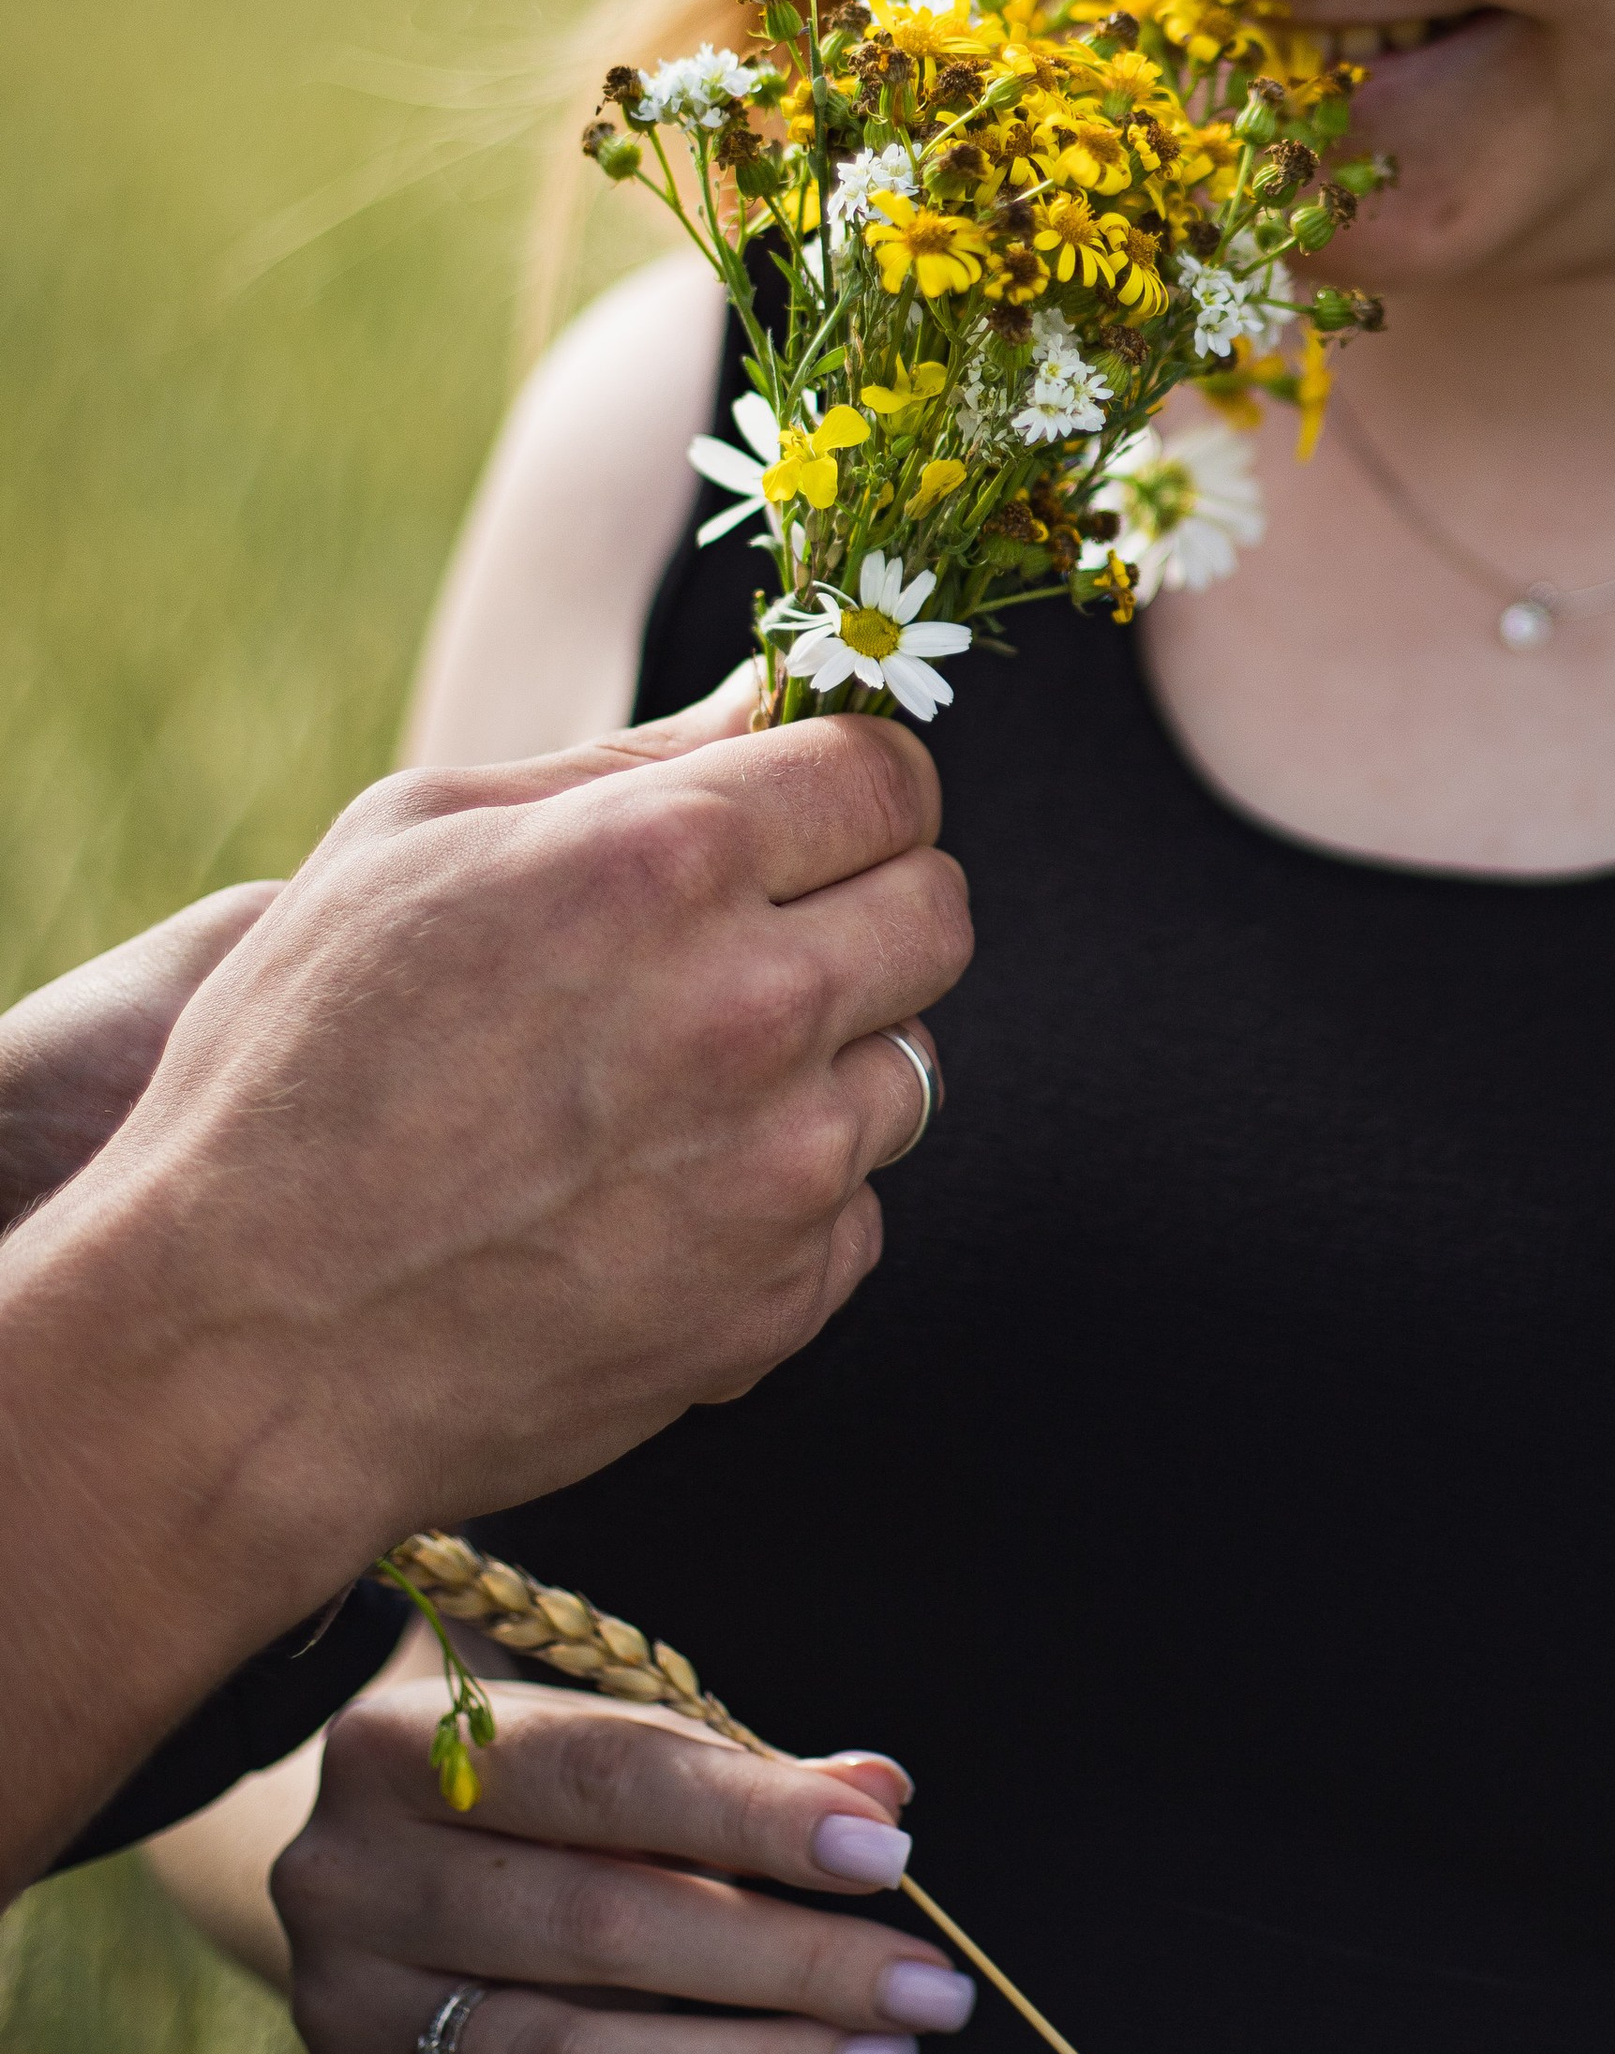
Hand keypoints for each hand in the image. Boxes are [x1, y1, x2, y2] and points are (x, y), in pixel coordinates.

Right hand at [28, 669, 972, 1564]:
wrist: (237, 1352)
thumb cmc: (290, 1070)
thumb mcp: (412, 842)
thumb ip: (622, 764)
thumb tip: (768, 702)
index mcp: (669, 861)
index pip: (890, 773)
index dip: (850, 787)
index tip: (804, 818)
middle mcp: (756, 1005)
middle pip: (938, 910)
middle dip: (866, 908)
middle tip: (752, 946)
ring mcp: (782, 1167)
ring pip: (909, 1066)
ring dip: (824, 1065)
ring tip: (668, 1094)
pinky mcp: (782, 1298)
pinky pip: (856, 1211)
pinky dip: (783, 1203)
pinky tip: (651, 1205)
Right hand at [279, 1677, 974, 2053]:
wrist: (373, 1867)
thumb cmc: (529, 1789)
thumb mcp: (610, 1739)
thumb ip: (741, 1769)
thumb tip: (879, 1800)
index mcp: (404, 1746)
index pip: (606, 1775)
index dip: (754, 1817)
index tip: (884, 1857)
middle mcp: (349, 1878)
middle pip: (597, 1928)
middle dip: (788, 1963)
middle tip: (924, 1989)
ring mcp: (341, 2014)